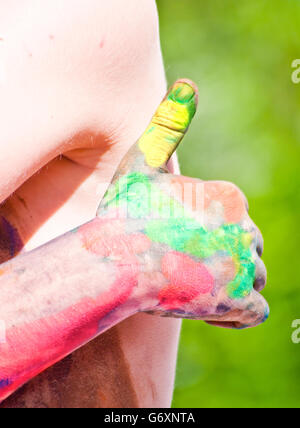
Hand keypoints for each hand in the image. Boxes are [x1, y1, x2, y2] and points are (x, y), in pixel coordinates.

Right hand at [89, 79, 268, 328]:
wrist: (114, 263)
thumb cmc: (123, 216)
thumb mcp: (140, 165)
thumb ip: (166, 127)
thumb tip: (187, 84)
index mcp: (230, 199)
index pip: (237, 223)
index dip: (211, 238)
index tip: (180, 246)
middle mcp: (246, 228)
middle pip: (247, 250)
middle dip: (222, 262)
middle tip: (183, 269)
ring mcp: (245, 265)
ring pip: (254, 279)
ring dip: (229, 287)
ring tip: (192, 289)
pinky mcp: (240, 301)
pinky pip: (255, 312)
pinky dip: (237, 314)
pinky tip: (208, 309)